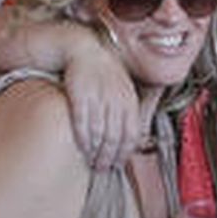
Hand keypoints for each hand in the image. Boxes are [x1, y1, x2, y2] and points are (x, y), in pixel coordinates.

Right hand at [63, 29, 141, 171]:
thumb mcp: (123, 88)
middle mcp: (116, 100)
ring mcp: (99, 97)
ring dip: (97, 151)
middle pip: (116, 137)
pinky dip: (83, 138)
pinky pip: (83, 123)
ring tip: (92, 161)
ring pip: (100, 133)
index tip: (118, 163)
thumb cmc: (103, 73)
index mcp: (129, 99)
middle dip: (110, 156)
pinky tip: (82, 147)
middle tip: (103, 167)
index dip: (125, 152)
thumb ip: (128, 110)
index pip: (133, 134)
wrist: (83, 49)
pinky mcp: (81, 95)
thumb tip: (135, 138)